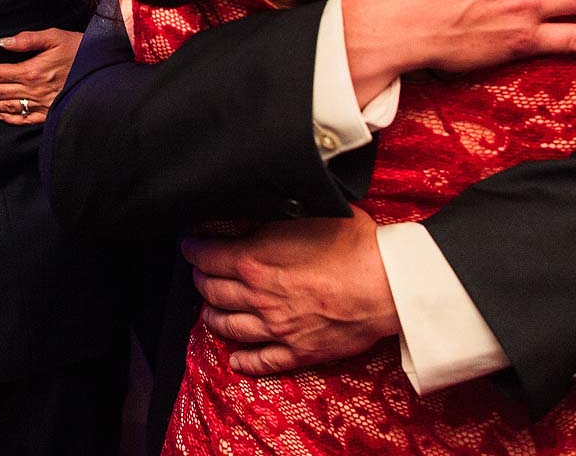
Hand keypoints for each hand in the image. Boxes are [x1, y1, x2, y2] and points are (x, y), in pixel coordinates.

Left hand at [0, 27, 81, 124]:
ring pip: (4, 106)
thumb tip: (1, 43)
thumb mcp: (56, 36)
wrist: (106, 71)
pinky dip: (5, 118)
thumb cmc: (82, 49)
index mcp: (32, 70)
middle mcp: (33, 90)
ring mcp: (40, 104)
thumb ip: (27, 39)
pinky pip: (22, 119)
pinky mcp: (49, 113)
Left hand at [183, 207, 397, 375]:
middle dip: (199, 280)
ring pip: (229, 326)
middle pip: (212, 291)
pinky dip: (243, 360)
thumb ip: (273, 216)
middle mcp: (258, 298)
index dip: (193, 249)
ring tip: (209, 309)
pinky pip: (261, 361)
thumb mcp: (306, 213)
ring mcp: (275, 329)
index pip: (207, 256)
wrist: (387, 285)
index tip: (188, 245)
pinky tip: (235, 358)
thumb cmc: (354, 244)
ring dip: (212, 316)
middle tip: (198, 274)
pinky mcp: (297, 352)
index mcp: (254, 261)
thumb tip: (252, 212)